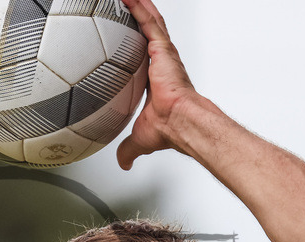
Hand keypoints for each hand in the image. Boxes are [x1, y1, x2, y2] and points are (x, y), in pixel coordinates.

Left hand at [116, 0, 198, 169]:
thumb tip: (123, 163)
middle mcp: (161, 62)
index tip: (124, 37)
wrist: (181, 123)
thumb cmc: (169, 129)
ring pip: (148, 20)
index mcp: (156, 79)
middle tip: (123, 4)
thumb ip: (128, 148)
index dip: (133, 44)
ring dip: (137, 5)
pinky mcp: (163, 49)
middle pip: (147, 31)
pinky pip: (147, 21)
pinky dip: (137, 7)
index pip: (142, 55)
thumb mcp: (139, 139)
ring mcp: (163, 54)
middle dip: (136, 15)